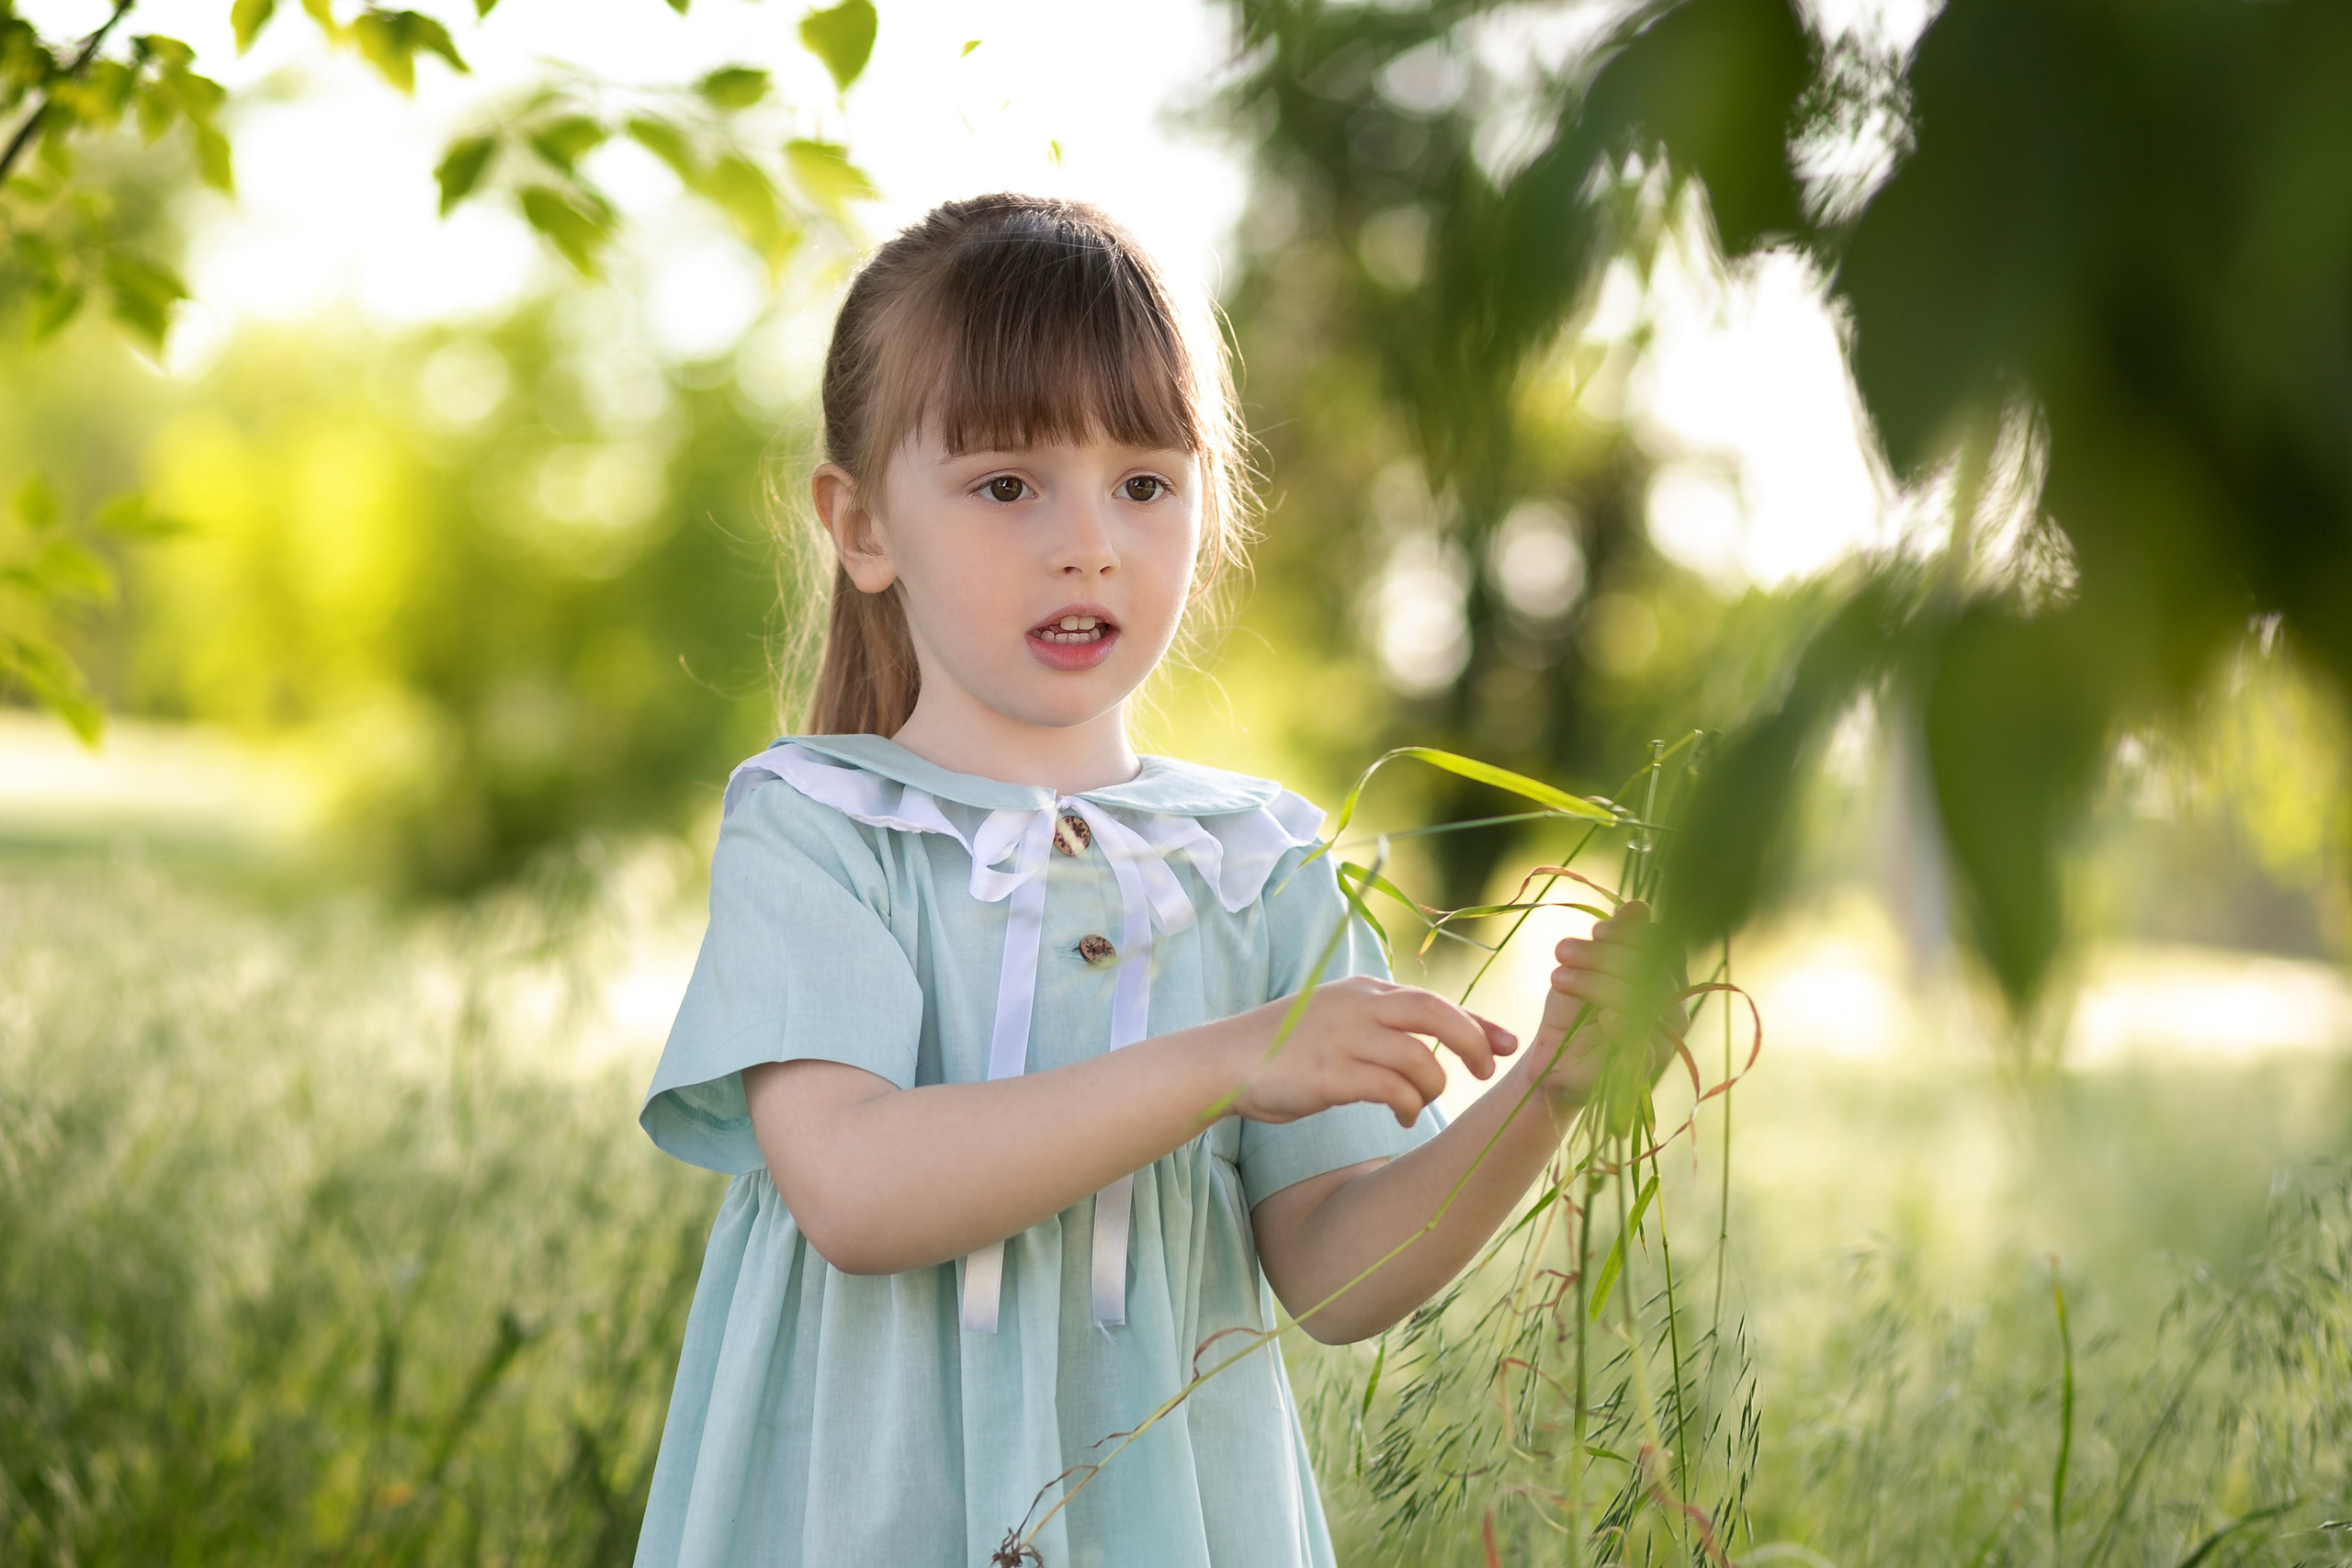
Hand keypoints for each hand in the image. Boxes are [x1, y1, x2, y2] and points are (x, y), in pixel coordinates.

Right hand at [1224, 976, 1517, 1128]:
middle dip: (1472, 1042)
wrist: (1224, 1061)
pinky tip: (1402, 1118)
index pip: (1433, 1000)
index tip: (1508, 1043)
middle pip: (1436, 1014)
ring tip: (1420, 1104)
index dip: (1477, 1022)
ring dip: (1432, 1087)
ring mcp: (1344, 1040)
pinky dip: (1408, 1106)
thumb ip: (1376, 1020)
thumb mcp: (1334, 1016)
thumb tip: (1425, 1041)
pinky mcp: (1331, 1075)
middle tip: (1488, 1070)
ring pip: (1419, 1058)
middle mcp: (1358, 1008)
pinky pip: (1392, 1090)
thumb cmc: (1282, 1046)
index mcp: (1363, 991)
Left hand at [1526, 901, 1687, 1109]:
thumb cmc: (1574, 1010)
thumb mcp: (1587, 967)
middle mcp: (1673, 1009)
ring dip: (1597, 982)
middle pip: (1653, 970)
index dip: (1632, 933)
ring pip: (1646, 1000)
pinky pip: (1644, 1043)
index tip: (1595, 930)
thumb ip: (1614, 939)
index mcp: (1665, 980)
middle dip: (1604, 955)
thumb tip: (1639, 905)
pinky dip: (1624, 1025)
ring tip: (1558, 977)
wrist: (1553, 1059)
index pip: (1666, 945)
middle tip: (1563, 950)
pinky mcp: (1643, 1068)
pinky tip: (1603, 1016)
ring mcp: (1662, 1040)